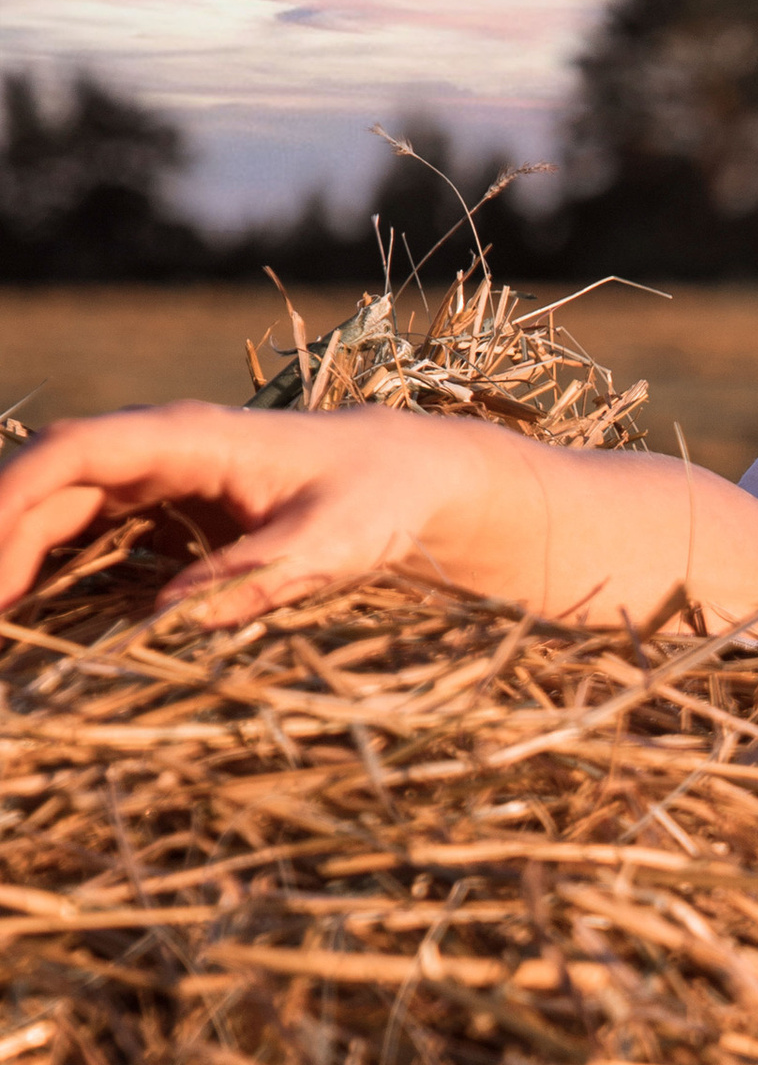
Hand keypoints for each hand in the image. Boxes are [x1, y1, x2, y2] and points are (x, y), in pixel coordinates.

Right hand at [0, 399, 528, 625]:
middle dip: (5, 544)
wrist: (410, 477)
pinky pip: (95, 539)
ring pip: (65, 513)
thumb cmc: (376, 498)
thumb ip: (256, 577)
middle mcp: (159, 450)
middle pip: (54, 487)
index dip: (17, 496)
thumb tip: (176, 620)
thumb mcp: (328, 544)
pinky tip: (43, 623)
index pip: (77, 452)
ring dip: (22, 561)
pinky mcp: (170, 514)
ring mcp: (159, 480)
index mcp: (189, 437)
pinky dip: (61, 574)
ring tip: (5, 627)